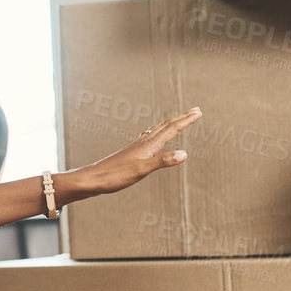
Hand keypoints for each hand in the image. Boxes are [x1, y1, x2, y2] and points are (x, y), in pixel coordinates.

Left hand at [70, 107, 201, 199]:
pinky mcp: (130, 154)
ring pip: (156, 131)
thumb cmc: (114, 176)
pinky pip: (148, 139)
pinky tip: (152, 138)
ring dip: (170, 124)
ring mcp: (135, 148)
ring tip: (178, 120)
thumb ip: (162, 161)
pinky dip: (156, 134)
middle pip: (165, 126)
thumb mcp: (142, 170)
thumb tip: (184, 154)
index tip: (199, 112)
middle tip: (195, 111)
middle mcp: (142, 143)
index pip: (172, 129)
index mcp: (148, 146)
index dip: (186, 120)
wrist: (92, 179)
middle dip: (181, 118)